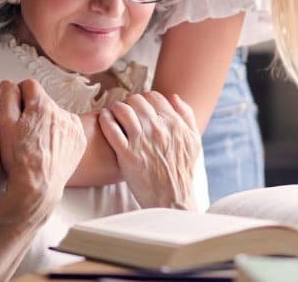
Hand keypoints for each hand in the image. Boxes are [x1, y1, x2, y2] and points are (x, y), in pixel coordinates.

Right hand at [0, 79, 86, 218]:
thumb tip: (10, 83)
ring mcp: (74, 126)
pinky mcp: (80, 139)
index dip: (19, 95)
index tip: (16, 110)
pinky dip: (60, 134)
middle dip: (33, 111)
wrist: (38, 186)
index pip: (29, 85)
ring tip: (38, 142)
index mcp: (42, 105)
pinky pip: (69, 128)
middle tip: (25, 132)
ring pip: (57, 114)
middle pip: (44, 101)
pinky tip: (50, 148)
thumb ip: (7, 97)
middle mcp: (62, 111)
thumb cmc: (18, 158)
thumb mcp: (5, 125)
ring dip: (48, 122)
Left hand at [98, 91, 200, 209]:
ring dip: (116, 108)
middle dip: (130, 103)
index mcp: (174, 124)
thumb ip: (186, 116)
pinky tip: (104, 118)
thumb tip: (174, 97)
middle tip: (125, 111)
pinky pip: (111, 128)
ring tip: (113, 113)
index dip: (145, 99)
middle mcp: (157, 129)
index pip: (154, 97)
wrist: (171, 199)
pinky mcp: (126, 154)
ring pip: (122, 110)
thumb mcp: (193, 142)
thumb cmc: (182, 172)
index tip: (140, 107)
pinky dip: (105, 119)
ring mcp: (141, 141)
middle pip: (137, 100)